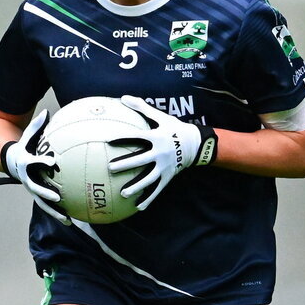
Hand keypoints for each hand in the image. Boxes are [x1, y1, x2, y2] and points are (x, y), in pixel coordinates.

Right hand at [0, 110, 70, 224]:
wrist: (11, 162)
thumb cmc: (24, 147)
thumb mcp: (27, 136)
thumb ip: (36, 125)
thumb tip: (47, 111)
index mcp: (26, 164)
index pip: (34, 163)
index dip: (42, 162)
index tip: (52, 162)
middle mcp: (28, 179)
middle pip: (37, 188)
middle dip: (46, 193)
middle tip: (57, 197)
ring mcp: (33, 189)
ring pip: (43, 203)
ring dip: (54, 212)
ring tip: (67, 220)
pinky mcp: (38, 195)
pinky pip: (49, 206)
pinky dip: (59, 213)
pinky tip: (72, 219)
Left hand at [111, 95, 217, 209]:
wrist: (195, 143)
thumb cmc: (174, 128)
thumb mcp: (160, 116)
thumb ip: (142, 107)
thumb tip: (123, 97)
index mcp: (156, 137)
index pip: (137, 137)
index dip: (123, 138)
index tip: (108, 141)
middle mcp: (160, 153)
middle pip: (140, 159)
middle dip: (126, 164)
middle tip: (110, 168)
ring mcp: (164, 166)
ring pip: (149, 178)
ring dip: (136, 187)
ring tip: (123, 194)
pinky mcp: (168, 176)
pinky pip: (157, 189)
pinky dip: (149, 198)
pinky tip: (138, 207)